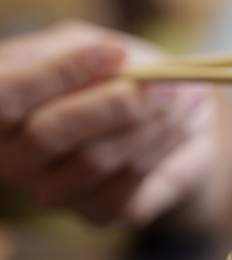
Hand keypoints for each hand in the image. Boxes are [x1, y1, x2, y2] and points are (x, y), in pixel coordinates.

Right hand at [0, 21, 215, 225]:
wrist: (165, 121)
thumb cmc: (117, 74)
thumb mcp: (95, 46)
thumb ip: (87, 49)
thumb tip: (110, 56)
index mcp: (0, 108)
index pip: (5, 95)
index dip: (58, 72)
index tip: (117, 51)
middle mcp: (13, 158)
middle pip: (49, 134)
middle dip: (114, 104)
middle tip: (165, 82)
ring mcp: (52, 192)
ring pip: (97, 159)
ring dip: (151, 122)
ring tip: (184, 93)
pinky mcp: (99, 213)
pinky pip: (131, 181)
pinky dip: (166, 144)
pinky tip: (184, 121)